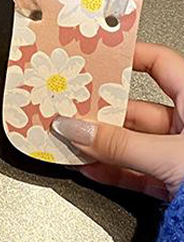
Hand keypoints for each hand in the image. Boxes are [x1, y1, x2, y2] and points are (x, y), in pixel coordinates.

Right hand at [53, 42, 183, 200]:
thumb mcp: (169, 155)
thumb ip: (119, 145)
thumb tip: (77, 130)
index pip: (159, 64)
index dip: (128, 57)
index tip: (96, 58)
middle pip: (136, 109)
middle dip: (100, 112)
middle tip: (69, 108)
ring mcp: (182, 155)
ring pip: (133, 143)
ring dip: (100, 144)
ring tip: (69, 141)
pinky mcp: (175, 183)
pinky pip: (136, 171)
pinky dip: (111, 170)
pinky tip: (87, 167)